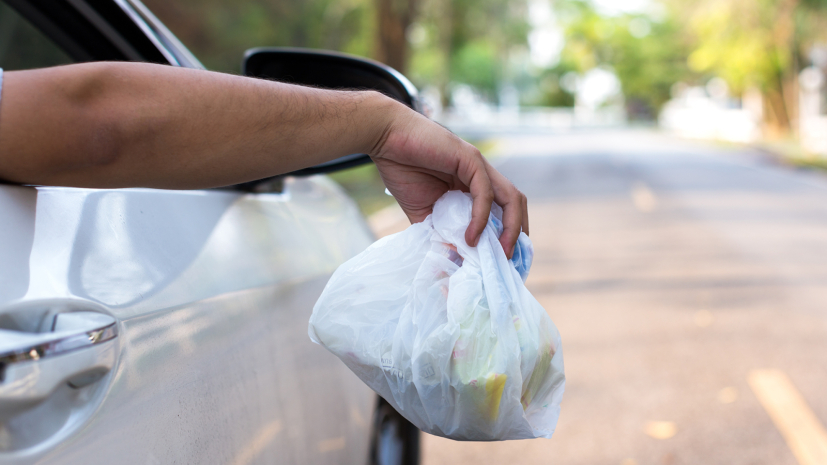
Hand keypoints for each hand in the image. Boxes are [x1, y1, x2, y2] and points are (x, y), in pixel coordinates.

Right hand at [370, 103, 527, 257]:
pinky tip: (471, 237)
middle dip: (518, 235)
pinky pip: (485, 193)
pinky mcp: (470, 159)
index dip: (508, 236)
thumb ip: (439, 232)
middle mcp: (483, 176)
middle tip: (508, 262)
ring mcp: (479, 166)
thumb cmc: (401, 169)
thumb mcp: (423, 212)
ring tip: (500, 253)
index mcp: (473, 186)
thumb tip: (452, 260)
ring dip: (511, 228)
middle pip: (516, 205)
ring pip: (511, 198)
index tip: (502, 262)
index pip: (503, 212)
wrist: (385, 138)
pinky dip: (481, 217)